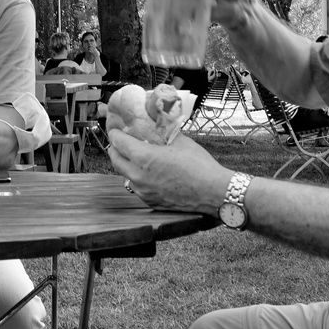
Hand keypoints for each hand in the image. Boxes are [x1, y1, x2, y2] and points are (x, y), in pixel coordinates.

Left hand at [106, 130, 226, 213]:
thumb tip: (159, 126)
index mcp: (145, 158)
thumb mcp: (182, 142)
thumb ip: (165, 133)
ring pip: (125, 176)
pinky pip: (136, 188)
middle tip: (118, 143)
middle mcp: (139, 176)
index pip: (119, 143)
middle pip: (115, 160)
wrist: (214, 193)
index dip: (115, 135)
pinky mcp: (150, 202)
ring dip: (125, 165)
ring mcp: (144, 192)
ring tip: (133, 157)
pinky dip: (136, 178)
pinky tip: (146, 173)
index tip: (115, 131)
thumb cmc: (200, 167)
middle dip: (114, 149)